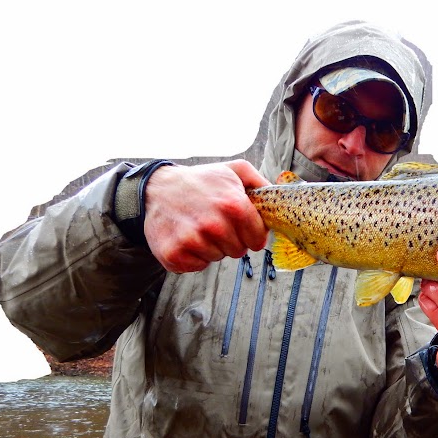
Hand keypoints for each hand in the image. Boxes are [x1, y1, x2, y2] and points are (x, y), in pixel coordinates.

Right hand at [143, 160, 269, 272]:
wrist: (155, 188)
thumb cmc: (200, 181)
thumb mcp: (235, 171)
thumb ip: (262, 184)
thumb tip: (281, 197)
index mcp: (233, 206)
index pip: (258, 240)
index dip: (251, 233)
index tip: (240, 225)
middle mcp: (213, 225)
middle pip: (239, 251)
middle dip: (230, 239)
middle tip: (214, 221)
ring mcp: (192, 241)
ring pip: (218, 258)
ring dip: (211, 246)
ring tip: (198, 226)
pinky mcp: (174, 255)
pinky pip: (198, 266)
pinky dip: (193, 256)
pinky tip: (185, 236)